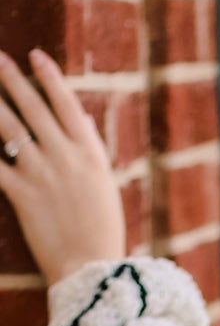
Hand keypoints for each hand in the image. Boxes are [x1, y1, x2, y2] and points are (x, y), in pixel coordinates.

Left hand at [0, 48, 125, 285]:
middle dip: (12, 79)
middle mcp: (65, 157)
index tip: (35, 55)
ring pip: (9, 129)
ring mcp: (42, 174)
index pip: (67, 104)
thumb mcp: (105, 186)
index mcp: (90, 155)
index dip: (50, 77)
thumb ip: (91, 148)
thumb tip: (82, 118)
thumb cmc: (103, 231)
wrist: (91, 270)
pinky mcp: (21, 194)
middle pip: (33, 109)